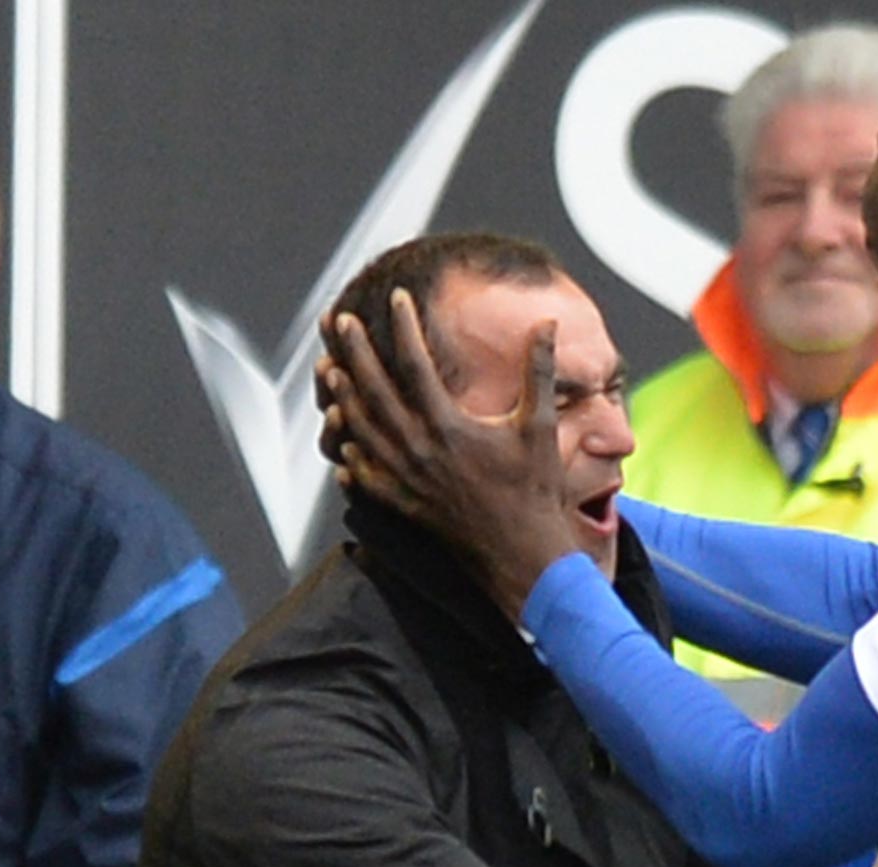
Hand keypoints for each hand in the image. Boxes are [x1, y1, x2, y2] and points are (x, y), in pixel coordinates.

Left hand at [321, 291, 575, 613]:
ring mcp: (408, 480)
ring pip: (362, 429)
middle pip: (374, 391)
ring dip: (343, 396)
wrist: (524, 557)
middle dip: (354, 352)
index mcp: (449, 427)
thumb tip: (548, 323)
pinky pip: (366, 476)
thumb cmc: (535, 491)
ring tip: (329, 368)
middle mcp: (420, 451)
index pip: (415, 365)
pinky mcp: (406, 504)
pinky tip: (343, 438)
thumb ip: (538, 372)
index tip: (397, 298)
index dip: (403, 328)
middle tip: (340, 320)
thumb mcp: (540, 427)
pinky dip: (351, 455)